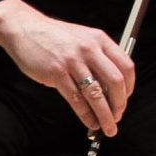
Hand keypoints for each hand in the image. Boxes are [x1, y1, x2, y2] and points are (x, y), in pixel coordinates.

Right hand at [0, 0, 134, 137]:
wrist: (25, 29)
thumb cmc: (55, 37)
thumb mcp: (83, 39)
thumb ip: (98, 58)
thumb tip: (111, 87)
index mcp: (100, 39)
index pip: (126, 65)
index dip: (129, 87)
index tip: (125, 100)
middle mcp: (90, 49)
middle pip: (116, 81)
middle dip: (120, 104)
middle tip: (118, 117)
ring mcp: (73, 61)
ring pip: (96, 93)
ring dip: (105, 114)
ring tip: (108, 126)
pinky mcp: (56, 73)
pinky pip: (76, 99)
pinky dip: (85, 114)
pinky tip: (90, 122)